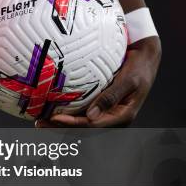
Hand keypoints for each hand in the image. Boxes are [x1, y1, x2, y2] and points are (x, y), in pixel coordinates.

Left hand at [36, 36, 160, 127]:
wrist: (145, 58)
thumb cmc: (139, 67)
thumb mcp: (129, 80)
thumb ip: (110, 97)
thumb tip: (91, 115)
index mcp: (122, 116)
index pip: (92, 125)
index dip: (72, 124)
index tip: (54, 118)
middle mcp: (111, 117)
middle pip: (82, 128)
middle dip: (60, 127)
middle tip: (39, 124)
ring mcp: (105, 112)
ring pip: (80, 121)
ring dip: (60, 122)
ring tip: (39, 120)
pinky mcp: (99, 104)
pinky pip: (80, 111)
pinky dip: (65, 111)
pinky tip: (49, 108)